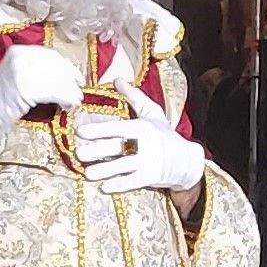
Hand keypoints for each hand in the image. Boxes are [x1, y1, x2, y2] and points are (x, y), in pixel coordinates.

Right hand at [0, 42, 82, 142]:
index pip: (50, 55)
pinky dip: (64, 99)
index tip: (77, 78)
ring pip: (56, 79)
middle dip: (70, 80)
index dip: (67, 67)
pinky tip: (67, 106)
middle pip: (55, 65)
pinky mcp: (24, 88)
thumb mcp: (18, 75)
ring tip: (75, 101)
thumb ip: (38, 70)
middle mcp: (20, 57)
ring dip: (69, 92)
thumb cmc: (3, 98)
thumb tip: (66, 76)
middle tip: (78, 92)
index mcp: (19, 51)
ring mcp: (21, 72)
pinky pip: (52, 92)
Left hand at [74, 108, 206, 193]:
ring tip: (87, 173)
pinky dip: (118, 185)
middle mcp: (145, 144)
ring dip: (104, 171)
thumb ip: (134, 97)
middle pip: (117, 147)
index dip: (99, 130)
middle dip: (97, 151)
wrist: (187, 160)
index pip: (117, 128)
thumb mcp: (152, 113)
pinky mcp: (150, 178)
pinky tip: (104, 187)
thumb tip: (117, 79)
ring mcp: (148, 162)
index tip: (80, 131)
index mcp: (143, 127)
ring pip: (122, 167)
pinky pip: (132, 183)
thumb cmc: (165, 134)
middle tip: (79, 153)